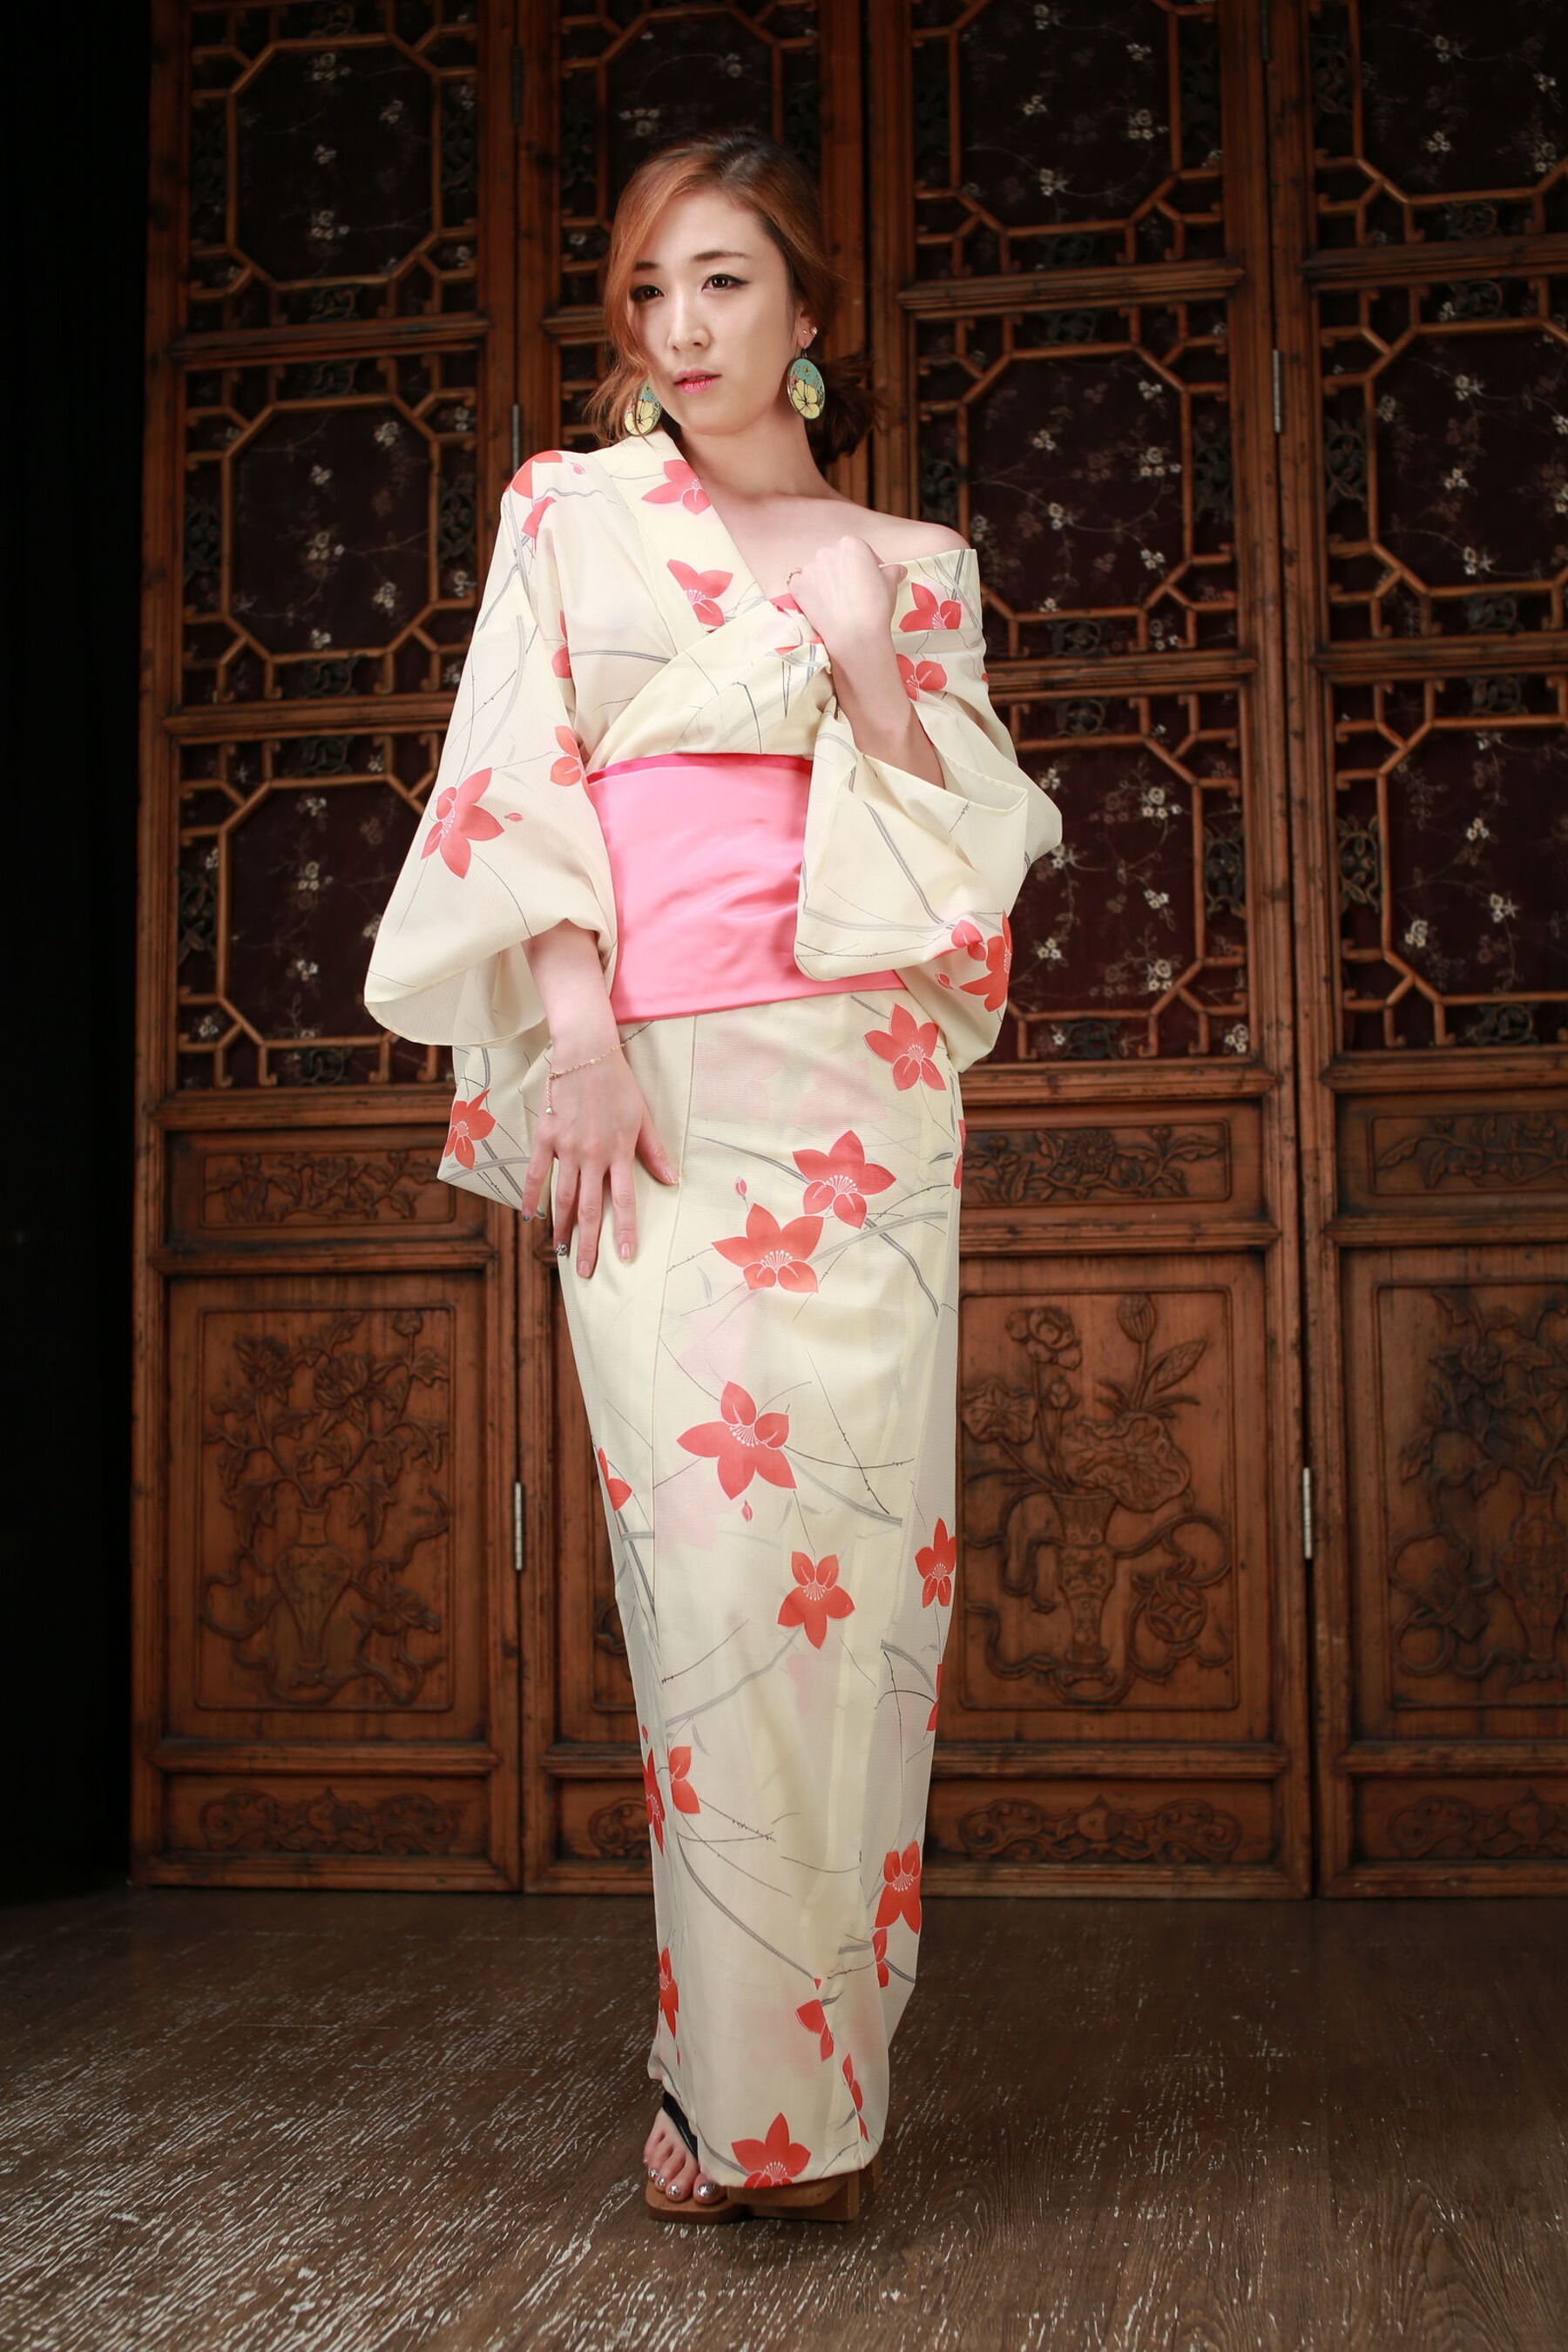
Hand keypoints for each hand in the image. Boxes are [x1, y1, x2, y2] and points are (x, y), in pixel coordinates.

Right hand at [520, 1049, 679, 1273]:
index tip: (626, 1257)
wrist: (585, 1053)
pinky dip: (533, 1197)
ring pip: (563, 1196)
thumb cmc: (618, 1084)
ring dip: (562, 1227)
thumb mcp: (643, 1117)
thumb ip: (654, 1152)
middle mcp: (592, 1155)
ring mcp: (566, 1147)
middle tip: (585, 1271)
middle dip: (588, 1242)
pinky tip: (531, 1218)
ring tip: (560, 1252)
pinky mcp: (545, 1137)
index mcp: (619, 1152)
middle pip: (591, 1208)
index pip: (625, 1200)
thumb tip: (672, 1181)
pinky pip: (536, 1173)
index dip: (626, 1230)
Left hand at [785, 535, 905, 659]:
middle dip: (843, 572)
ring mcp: (810, 568)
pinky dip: (808, 592)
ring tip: (835, 601)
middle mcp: (828, 551)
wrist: (855, 634)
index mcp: (852, 544)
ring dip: (825, 581)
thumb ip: (892, 571)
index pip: (858, 551)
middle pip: (836, 559)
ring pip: (818, 571)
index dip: (866, 566)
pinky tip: (819, 604)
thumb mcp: (890, 585)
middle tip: (851, 592)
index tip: (869, 579)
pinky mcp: (797, 586)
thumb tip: (898, 569)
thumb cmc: (876, 606)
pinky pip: (801, 584)